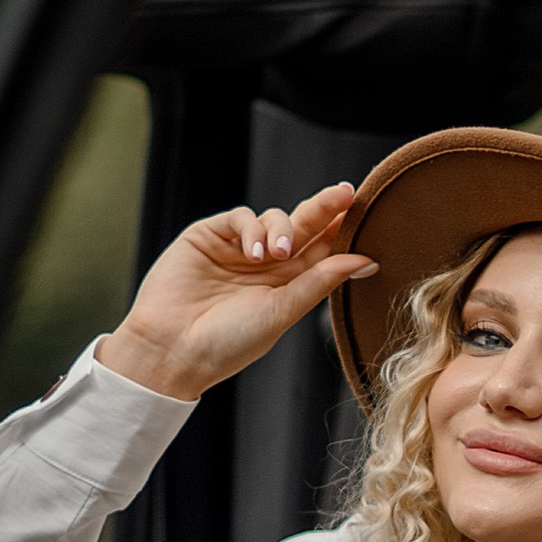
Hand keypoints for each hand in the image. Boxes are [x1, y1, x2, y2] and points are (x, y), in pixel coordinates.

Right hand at [98, 181, 375, 403]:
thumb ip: (321, 281)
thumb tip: (367, 261)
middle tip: (346, 193)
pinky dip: (252, 228)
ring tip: (279, 253)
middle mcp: (266, 265)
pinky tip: (252, 252)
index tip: (368, 217)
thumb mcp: (283, 311)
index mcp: (288, 286)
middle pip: (304, 227)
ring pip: (274, 218)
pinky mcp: (209, 236)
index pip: (322, 251)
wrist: (173, 348)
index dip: (343, 233)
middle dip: (325, 209)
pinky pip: (241, 217)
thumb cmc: (229, 342)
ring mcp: (237, 249)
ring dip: (283, 228)